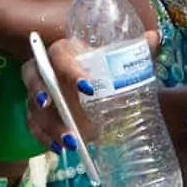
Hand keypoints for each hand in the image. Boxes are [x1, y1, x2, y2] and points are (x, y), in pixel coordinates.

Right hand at [22, 32, 159, 149]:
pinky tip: (59, 149)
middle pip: (34, 78)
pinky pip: (33, 126)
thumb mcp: (120, 59)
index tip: (88, 88)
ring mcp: (38, 93)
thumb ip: (137, 49)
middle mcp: (45, 69)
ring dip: (48, 125)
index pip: (60, 55)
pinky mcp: (37, 115)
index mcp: (64, 51)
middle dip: (42, 94)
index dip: (70, 70)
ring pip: (32, 107)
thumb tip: (154, 37)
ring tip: (70, 141)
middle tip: (56, 109)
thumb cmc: (104, 68)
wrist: (94, 86)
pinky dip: (43, 139)